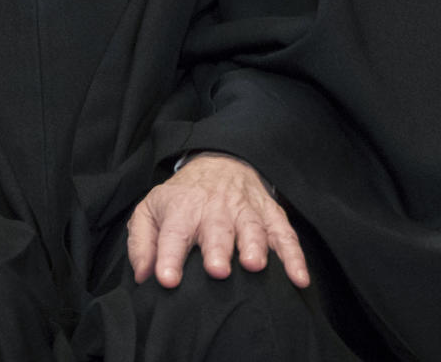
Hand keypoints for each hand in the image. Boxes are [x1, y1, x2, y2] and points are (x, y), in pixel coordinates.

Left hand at [126, 153, 308, 289]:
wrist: (219, 161)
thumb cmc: (182, 197)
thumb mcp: (151, 210)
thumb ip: (141, 241)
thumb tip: (143, 275)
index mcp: (181, 209)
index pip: (172, 234)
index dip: (168, 257)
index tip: (167, 279)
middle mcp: (214, 209)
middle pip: (216, 229)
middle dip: (217, 248)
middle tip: (217, 270)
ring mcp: (245, 211)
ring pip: (252, 228)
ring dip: (254, 245)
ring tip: (253, 265)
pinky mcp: (270, 215)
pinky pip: (285, 235)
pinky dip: (294, 256)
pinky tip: (298, 278)